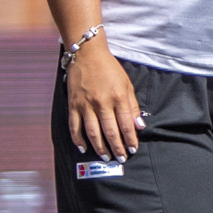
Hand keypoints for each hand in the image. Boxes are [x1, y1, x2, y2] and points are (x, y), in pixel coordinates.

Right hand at [67, 42, 142, 160]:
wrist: (87, 54)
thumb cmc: (109, 69)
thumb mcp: (127, 84)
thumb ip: (133, 107)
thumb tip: (139, 126)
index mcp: (118, 97)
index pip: (126, 125)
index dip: (130, 139)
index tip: (133, 149)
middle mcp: (102, 103)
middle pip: (110, 132)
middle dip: (117, 148)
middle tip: (121, 158)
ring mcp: (86, 105)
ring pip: (93, 132)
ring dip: (100, 148)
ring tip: (105, 157)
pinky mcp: (73, 104)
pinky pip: (75, 126)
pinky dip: (78, 139)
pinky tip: (84, 148)